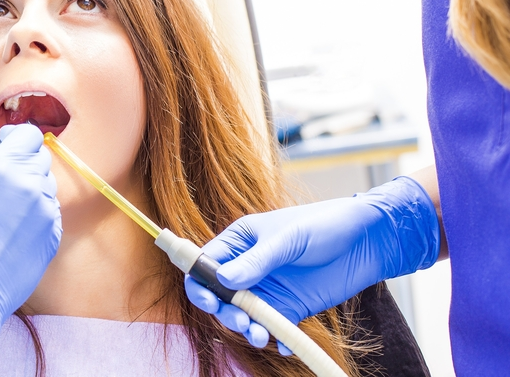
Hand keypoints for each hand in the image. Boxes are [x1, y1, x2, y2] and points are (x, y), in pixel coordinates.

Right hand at [0, 124, 61, 376]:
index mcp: (4, 168)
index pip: (29, 134)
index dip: (15, 137)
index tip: (4, 144)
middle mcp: (31, 186)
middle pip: (39, 156)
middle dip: (21, 160)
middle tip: (0, 176)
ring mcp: (46, 211)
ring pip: (46, 184)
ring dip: (29, 186)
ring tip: (3, 207)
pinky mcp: (54, 234)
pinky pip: (49, 210)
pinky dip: (35, 212)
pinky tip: (12, 227)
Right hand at [184, 176, 439, 351]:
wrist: (368, 240)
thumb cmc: (324, 225)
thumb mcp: (289, 239)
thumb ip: (257, 260)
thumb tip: (222, 280)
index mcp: (239, 241)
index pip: (205, 264)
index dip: (200, 283)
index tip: (210, 300)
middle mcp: (248, 267)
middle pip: (220, 296)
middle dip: (225, 312)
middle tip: (242, 321)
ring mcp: (268, 289)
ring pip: (244, 315)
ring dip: (247, 328)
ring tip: (261, 336)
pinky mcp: (290, 307)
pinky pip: (274, 328)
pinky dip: (276, 339)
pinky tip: (285, 344)